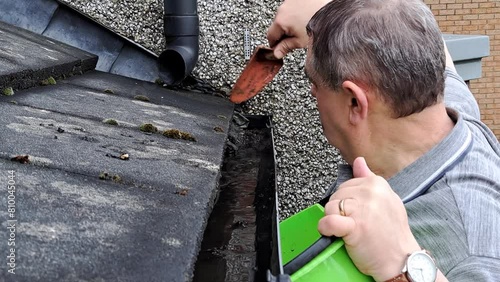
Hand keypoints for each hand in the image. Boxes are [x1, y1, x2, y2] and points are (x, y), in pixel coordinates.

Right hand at [267, 0, 330, 58]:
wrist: (333, 13)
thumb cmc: (319, 26)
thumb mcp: (300, 41)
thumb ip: (286, 47)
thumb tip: (277, 53)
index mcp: (280, 21)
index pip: (270, 36)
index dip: (275, 44)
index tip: (280, 47)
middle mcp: (283, 8)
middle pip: (278, 24)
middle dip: (284, 31)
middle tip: (296, 38)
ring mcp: (290, 0)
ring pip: (286, 14)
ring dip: (291, 21)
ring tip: (304, 26)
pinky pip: (294, 7)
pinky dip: (298, 12)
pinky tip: (307, 16)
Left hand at [318, 157, 420, 280]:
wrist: (401, 260)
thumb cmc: (392, 234)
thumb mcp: (387, 200)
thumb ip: (369, 179)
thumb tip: (358, 161)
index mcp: (377, 184)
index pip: (346, 185)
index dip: (346, 201)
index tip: (357, 213)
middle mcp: (370, 193)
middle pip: (336, 196)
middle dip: (339, 211)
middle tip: (354, 224)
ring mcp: (363, 209)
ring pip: (330, 208)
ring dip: (333, 221)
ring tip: (349, 231)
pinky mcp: (355, 226)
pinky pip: (328, 222)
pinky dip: (326, 229)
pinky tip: (334, 234)